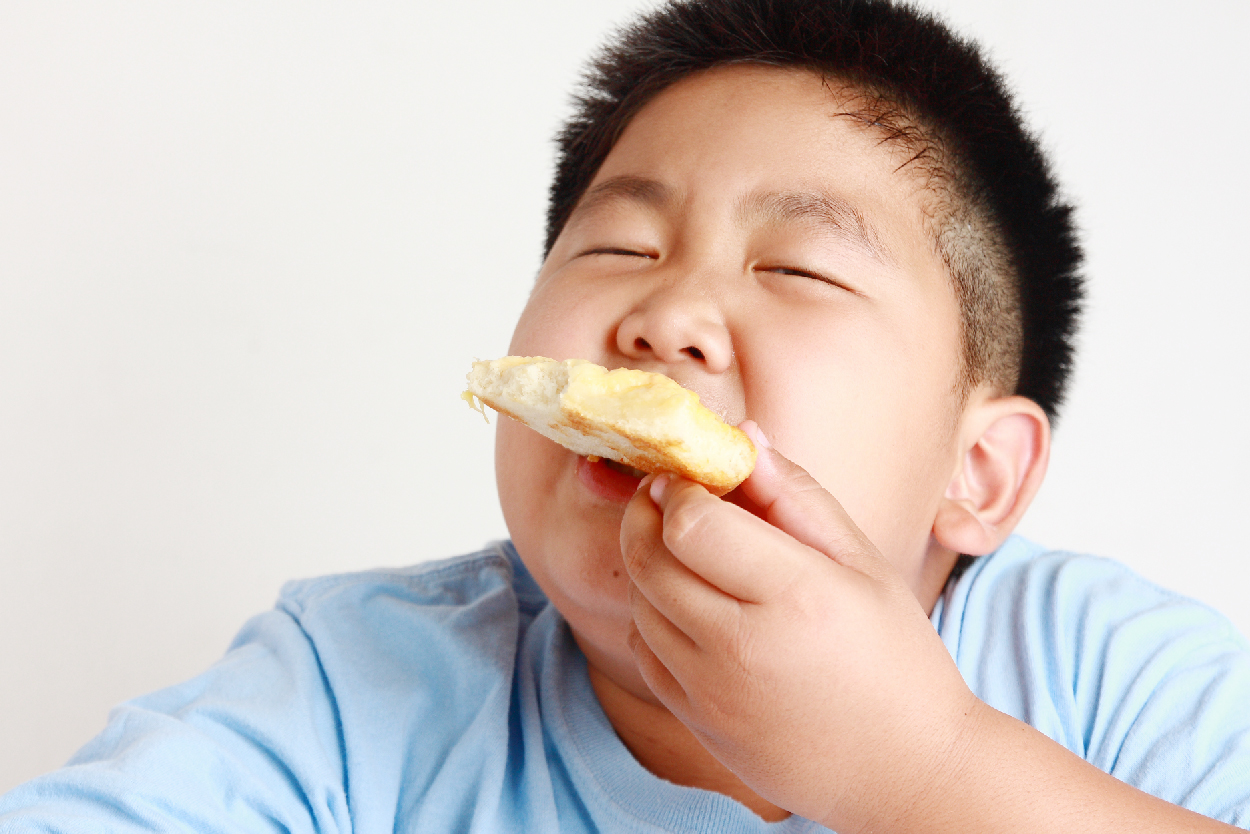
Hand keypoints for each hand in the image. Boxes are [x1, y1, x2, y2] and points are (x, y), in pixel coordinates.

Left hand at [619, 422, 981, 831]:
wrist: (905, 771)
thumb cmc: (897, 659)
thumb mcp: (865, 565)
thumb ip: (798, 497)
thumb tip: (745, 438)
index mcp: (796, 596)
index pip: (692, 524)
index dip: (681, 488)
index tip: (693, 476)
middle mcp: (742, 647)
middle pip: (648, 558)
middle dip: (646, 512)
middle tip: (667, 496)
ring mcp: (712, 692)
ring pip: (639, 602)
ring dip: (647, 561)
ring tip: (686, 548)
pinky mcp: (697, 722)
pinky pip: (643, 651)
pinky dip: (652, 615)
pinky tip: (689, 603)